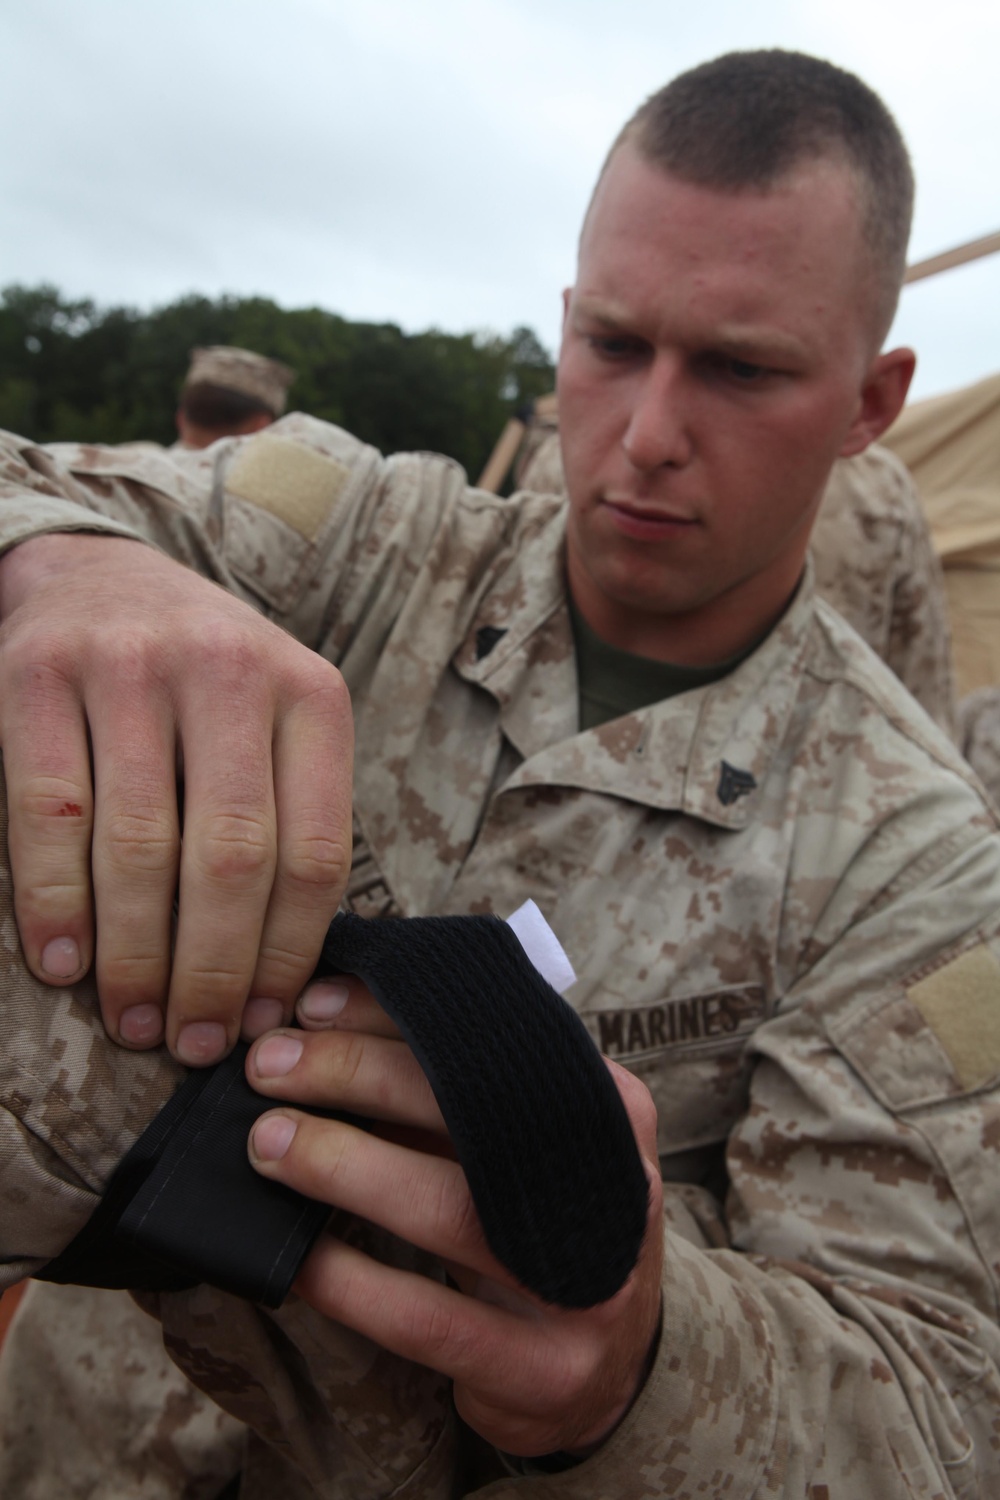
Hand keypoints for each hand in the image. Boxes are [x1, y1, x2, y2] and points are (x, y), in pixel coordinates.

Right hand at [0, 533, 352, 1063]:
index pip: (315, 851)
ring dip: (134, 955)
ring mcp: (129, 665)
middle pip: (231, 859)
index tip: (260, 1019)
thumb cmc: (201, 681)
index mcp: (309, 692)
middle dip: (211, 970)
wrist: (99, 572)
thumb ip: (288, 817)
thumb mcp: (275, 722)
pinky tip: (62, 965)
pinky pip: (49, 812)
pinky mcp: (37, 672)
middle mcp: (228, 669)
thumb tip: (276, 976)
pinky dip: (55, 903)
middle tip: (191, 1042)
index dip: (288, 952)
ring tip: (134, 1020)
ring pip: (139, 846)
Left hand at [246, 980, 663, 1457]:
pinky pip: (428, 1319)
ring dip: (345, 1169)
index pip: (495, 1037)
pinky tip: (297, 1258)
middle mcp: (616, 1186)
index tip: (313, 1006)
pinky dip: (351, 1283)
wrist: (607, 1369)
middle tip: (271, 1066)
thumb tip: (319, 1027)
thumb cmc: (533, 1226)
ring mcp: (589, 1286)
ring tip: (269, 1144)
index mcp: (609, 1108)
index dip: (395, 1015)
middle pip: (475, 1110)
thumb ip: (443, 1090)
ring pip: (451, 1213)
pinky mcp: (546, 1370)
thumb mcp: (513, 1146)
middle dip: (358, 1074)